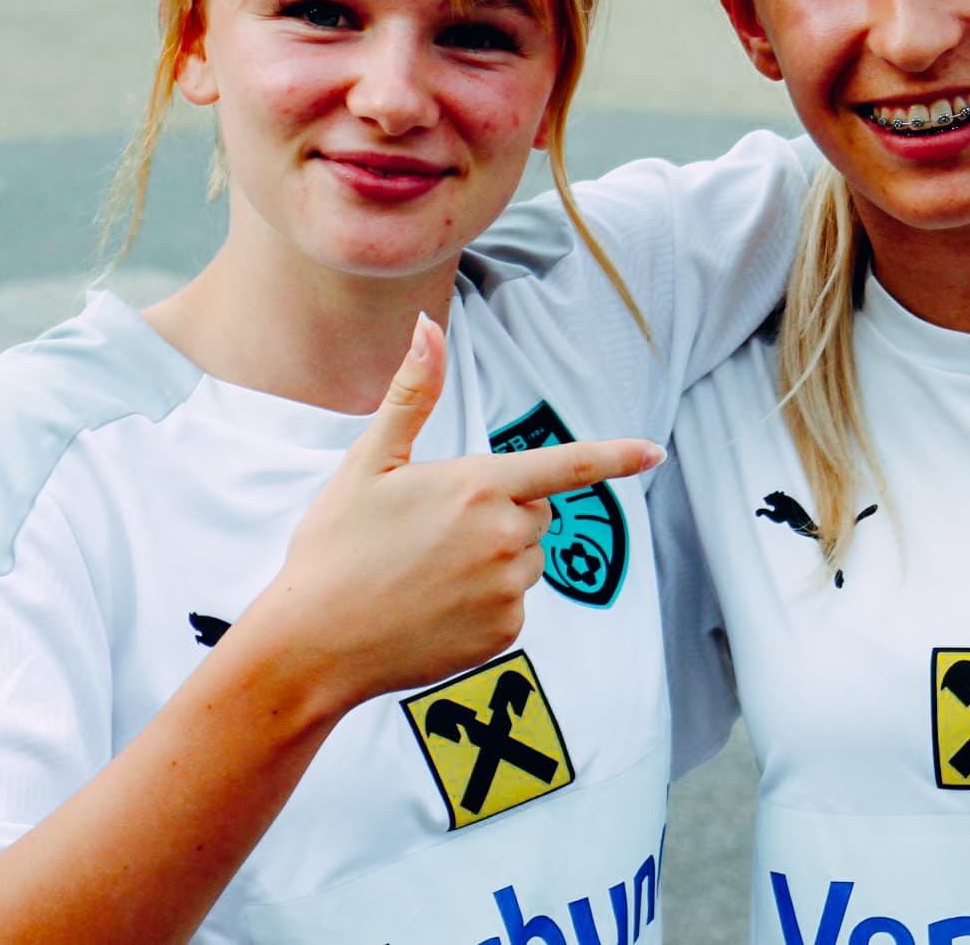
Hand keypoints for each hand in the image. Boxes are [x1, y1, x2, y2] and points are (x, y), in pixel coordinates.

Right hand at [267, 313, 663, 704]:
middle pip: (535, 511)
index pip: (565, 465)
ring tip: (428, 572)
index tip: (655, 452)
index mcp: (479, 486)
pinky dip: (484, 603)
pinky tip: (433, 607)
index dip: (615, 456)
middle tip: (433, 529)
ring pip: (526, 559)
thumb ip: (413, 394)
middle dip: (502, 511)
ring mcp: (509, 590)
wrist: (314, 644)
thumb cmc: (335, 548)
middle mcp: (505, 538)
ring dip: (495, 558)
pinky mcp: (505, 634)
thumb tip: (428, 326)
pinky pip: (513, 604)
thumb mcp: (369, 462)